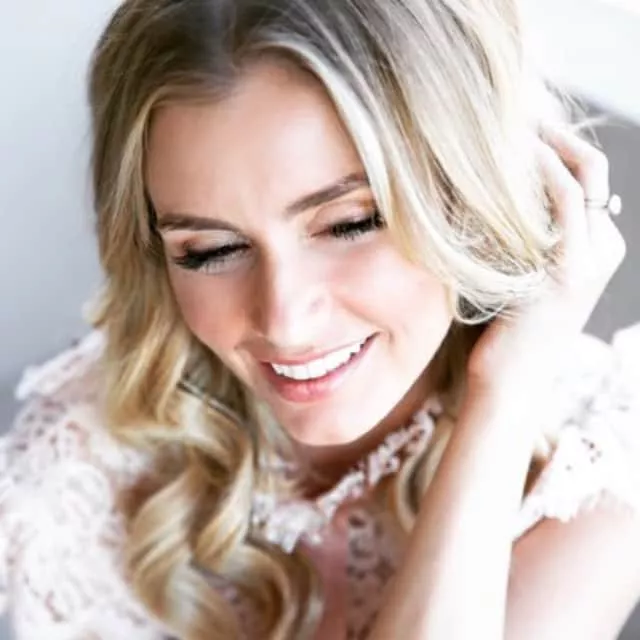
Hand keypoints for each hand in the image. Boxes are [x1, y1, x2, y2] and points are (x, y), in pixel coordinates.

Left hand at [466, 126, 625, 401]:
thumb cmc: (501, 328)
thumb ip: (520, 233)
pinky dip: (539, 170)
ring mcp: (591, 259)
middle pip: (590, 166)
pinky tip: (506, 154)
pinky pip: (560, 201)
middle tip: (509, 109)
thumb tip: (488, 189)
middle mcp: (602, 247)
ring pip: (581, 175)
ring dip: (543, 142)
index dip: (551, 143)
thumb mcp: (516, 269)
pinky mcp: (570, 271)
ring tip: (504, 120)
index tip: (510, 124)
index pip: (583, 175)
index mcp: (595, 246)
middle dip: (552, 131)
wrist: (507, 382)